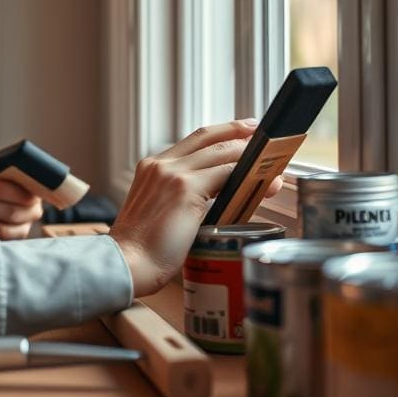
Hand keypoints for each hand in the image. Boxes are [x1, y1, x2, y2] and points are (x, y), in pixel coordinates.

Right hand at [109, 119, 282, 297]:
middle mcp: (160, 164)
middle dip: (236, 132)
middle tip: (256, 132)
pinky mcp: (185, 188)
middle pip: (206, 137)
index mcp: (151, 167)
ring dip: (247, 153)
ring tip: (269, 157)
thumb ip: (181, 197)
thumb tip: (217, 196)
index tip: (236, 132)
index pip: (191, 142)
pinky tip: (262, 178)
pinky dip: (246, 174)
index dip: (217, 134)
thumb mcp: (159, 212)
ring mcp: (172, 174)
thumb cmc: (142, 250)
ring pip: (219, 152)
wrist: (128, 264)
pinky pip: (225, 173)